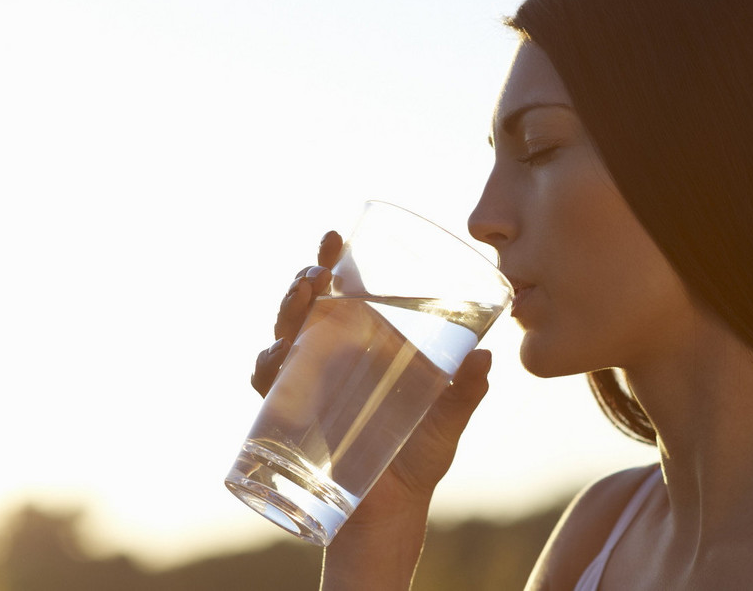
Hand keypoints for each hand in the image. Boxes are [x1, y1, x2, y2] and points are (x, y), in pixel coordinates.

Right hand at [248, 231, 492, 589]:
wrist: (392, 514)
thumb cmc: (419, 458)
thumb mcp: (448, 420)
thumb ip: (465, 391)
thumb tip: (486, 356)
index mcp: (364, 346)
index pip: (343, 294)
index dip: (332, 262)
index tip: (334, 237)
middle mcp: (330, 359)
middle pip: (306, 308)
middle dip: (304, 282)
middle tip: (318, 270)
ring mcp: (307, 387)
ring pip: (283, 337)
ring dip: (286, 313)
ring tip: (304, 297)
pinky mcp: (290, 419)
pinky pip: (268, 387)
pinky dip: (267, 368)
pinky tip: (275, 358)